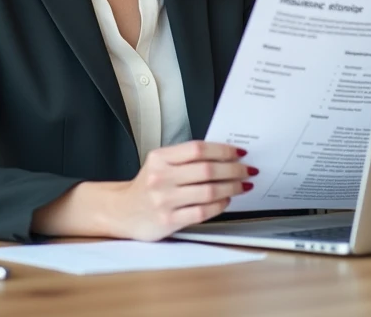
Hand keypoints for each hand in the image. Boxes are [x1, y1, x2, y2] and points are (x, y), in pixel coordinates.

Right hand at [107, 140, 257, 240]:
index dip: (222, 150)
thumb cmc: (147, 186)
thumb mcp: (159, 164)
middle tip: (247, 170)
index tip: (238, 153)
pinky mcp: (169, 221)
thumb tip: (223, 155)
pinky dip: (220, 205)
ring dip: (232, 187)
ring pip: (208, 191)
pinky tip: (226, 201)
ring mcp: (164, 200)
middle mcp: (160, 178)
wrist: (123, 212)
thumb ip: (185, 159)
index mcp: (159, 158)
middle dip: (233, 169)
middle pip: (207, 170)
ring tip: (242, 185)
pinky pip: (203, 212)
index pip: (197, 149)